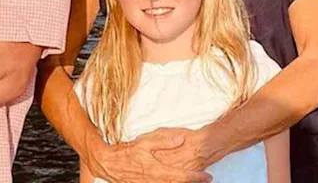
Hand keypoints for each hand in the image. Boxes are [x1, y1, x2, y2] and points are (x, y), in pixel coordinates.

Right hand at [86, 129, 211, 182]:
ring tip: (194, 181)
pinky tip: (174, 182)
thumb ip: (163, 141)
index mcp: (157, 171)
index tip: (208, 176)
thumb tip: (180, 139)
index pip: (182, 176)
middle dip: (193, 182)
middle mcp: (155, 182)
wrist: (108, 164)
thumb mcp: (144, 142)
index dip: (197, 177)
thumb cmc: (126, 152)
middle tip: (206, 180)